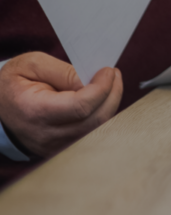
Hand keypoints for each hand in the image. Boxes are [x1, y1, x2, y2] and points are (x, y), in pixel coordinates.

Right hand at [0, 53, 122, 159]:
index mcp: (35, 112)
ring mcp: (54, 147)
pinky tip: (98, 100)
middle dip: (112, 94)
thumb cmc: (13, 84)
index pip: (81, 106)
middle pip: (96, 120)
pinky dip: (100, 115)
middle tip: (112, 75)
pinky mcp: (61, 150)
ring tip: (107, 85)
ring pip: (97, 129)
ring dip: (109, 105)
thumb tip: (92, 79)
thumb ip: (63, 71)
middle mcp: (46, 135)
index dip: (102, 88)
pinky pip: (91, 135)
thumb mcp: (31, 65)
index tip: (109, 70)